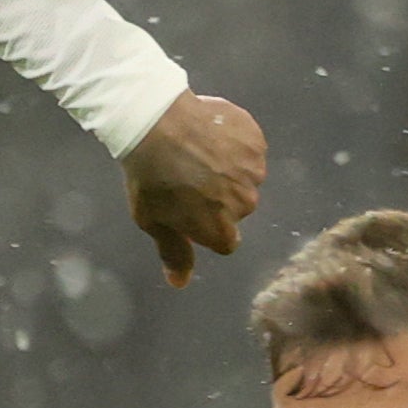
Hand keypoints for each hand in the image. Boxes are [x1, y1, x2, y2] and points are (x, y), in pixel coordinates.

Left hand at [122, 91, 266, 286]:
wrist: (156, 123)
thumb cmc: (150, 176)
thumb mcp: (153, 220)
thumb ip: (173, 252)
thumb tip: (179, 283)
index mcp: (221, 229)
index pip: (225, 240)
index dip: (207, 225)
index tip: (190, 207)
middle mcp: (245, 204)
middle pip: (237, 208)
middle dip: (218, 198)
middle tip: (189, 177)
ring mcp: (254, 171)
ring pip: (246, 178)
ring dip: (229, 170)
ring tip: (199, 154)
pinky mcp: (257, 141)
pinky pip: (251, 149)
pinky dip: (236, 145)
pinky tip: (211, 135)